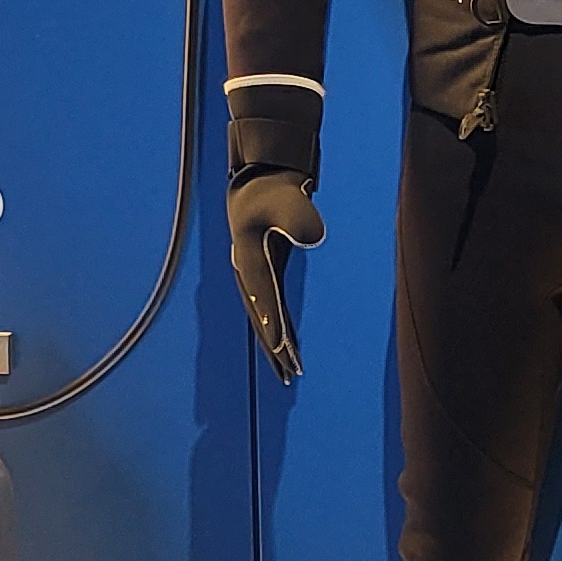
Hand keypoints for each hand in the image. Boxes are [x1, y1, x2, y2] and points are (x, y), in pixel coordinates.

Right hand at [229, 172, 323, 382]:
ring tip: (291, 373)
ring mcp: (253, 279)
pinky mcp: (264, 279)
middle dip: (275, 347)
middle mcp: (246, 274)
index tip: (280, 347)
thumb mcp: (288, 200)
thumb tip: (315, 237)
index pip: (263, 294)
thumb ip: (299, 216)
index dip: (272, 320)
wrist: (260, 187)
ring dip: (276, 347)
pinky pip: (272, 311)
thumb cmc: (276, 192)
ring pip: (264, 320)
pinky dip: (281, 331)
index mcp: (248, 257)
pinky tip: (291, 349)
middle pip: (261, 316)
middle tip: (291, 373)